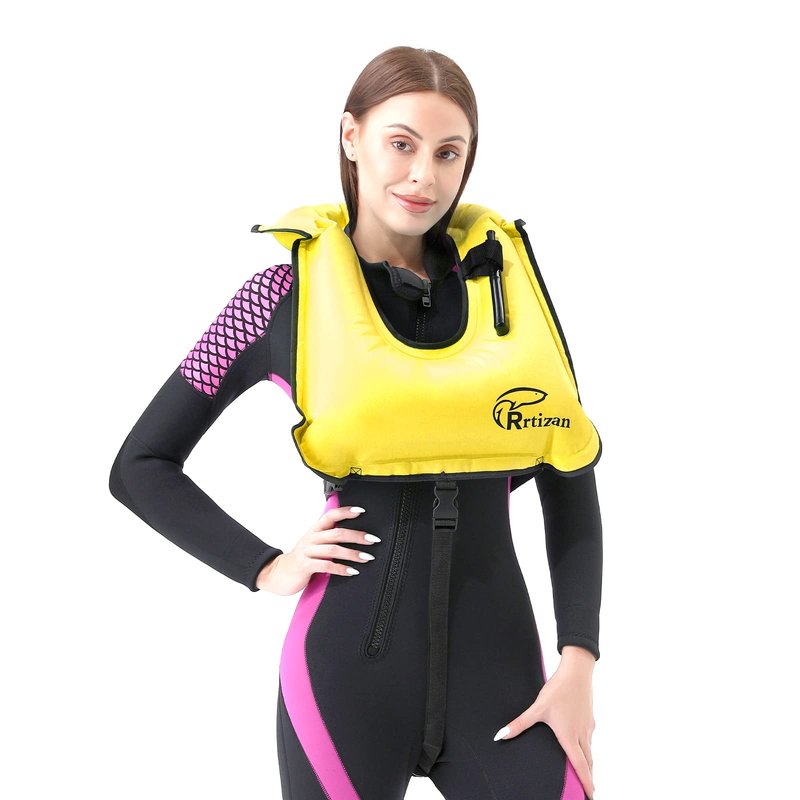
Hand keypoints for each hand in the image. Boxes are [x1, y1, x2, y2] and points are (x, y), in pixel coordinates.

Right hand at [255, 505, 379, 594]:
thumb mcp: (313, 543)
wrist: (277, 573)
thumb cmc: (301, 558)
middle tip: (373, 540)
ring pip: (333, 549)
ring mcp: (307, 551)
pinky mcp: (305, 566)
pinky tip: (352, 571)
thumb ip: (328, 537)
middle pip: (337, 533)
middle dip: (357, 536)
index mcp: (315, 530)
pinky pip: (326, 566)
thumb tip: (353, 534)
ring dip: (353, 554)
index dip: (346, 512)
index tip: (362, 511)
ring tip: (367, 557)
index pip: (331, 515)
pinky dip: (341, 569)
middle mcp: (311, 538)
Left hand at [493, 649, 594, 798]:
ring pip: (590, 750)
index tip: (590, 796)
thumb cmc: (558, 690)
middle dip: (588, 777)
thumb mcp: (537, 708)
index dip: (586, 783)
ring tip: (585, 772)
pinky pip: (589, 738)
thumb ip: (520, 724)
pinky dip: (587, 747)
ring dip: (588, 763)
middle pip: (588, 762)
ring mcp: (588, 726)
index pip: (581, 766)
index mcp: (570, 737)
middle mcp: (582, 734)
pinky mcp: (589, 718)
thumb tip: (501, 735)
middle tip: (587, 790)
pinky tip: (580, 743)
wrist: (576, 671)